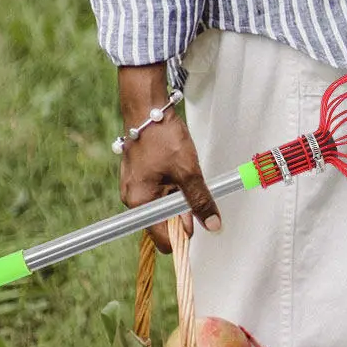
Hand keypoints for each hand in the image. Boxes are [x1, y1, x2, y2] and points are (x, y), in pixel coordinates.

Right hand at [118, 109, 220, 253]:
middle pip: (163, 222)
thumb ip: (199, 201)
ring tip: (186, 173)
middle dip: (183, 213)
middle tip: (195, 190)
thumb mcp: (187, 171)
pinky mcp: (140, 176)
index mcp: (140, 203)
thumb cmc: (163, 138)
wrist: (147, 108)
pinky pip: (159, 191)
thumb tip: (213, 226)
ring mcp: (136, 186)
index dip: (183, 235)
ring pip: (163, 205)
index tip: (199, 221)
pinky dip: (173, 186)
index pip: (162, 238)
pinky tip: (180, 169)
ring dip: (179, 197)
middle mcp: (133, 199)